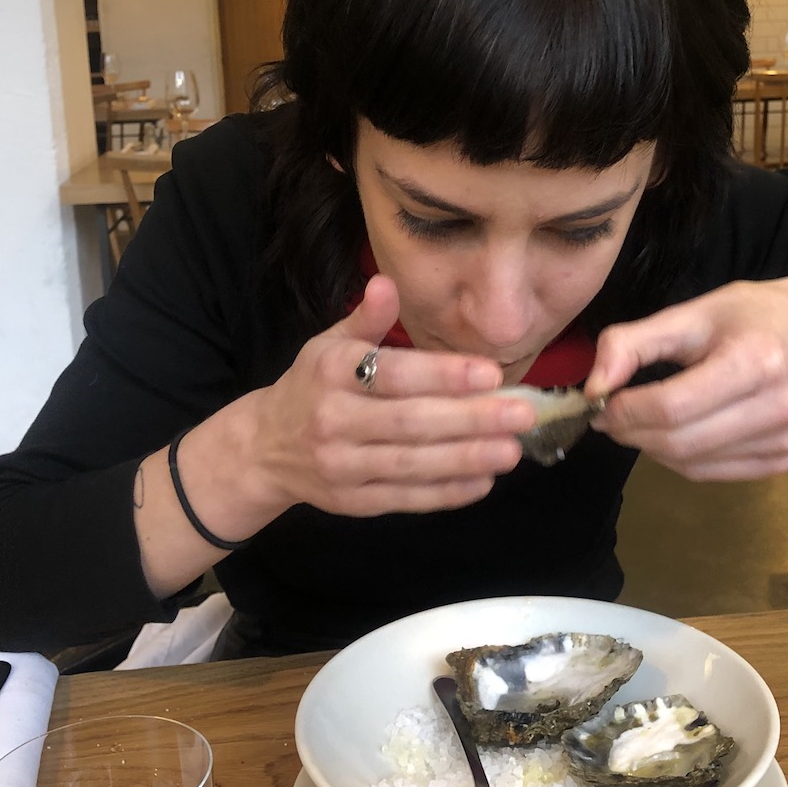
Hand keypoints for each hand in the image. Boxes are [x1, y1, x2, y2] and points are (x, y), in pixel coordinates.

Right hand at [246, 275, 533, 515]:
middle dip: (470, 420)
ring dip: (466, 459)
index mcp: (331, 374)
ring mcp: (342, 467)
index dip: (443, 375)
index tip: (492, 373)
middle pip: (409, 424)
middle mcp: (333, 421)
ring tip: (512, 450)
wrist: (265, 448)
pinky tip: (483, 481)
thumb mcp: (330, 345)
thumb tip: (386, 283)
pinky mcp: (353, 503)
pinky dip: (446, 493)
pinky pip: (406, 500)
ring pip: (412, 465)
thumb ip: (366, 319)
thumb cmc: (313, 386)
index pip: (393, 375)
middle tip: (522, 414)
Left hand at [586, 280, 787, 480]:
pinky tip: (679, 432)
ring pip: (692, 464)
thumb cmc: (745, 318)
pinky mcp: (785, 459)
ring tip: (643, 421)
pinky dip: (682, 459)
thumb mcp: (687, 314)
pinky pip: (713, 473)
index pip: (673, 406)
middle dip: (632, 433)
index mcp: (757, 359)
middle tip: (611, 417)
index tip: (600, 403)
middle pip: (681, 441)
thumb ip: (631, 344)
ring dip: (653, 448)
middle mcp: (780, 404)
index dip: (626, 411)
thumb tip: (593, 388)